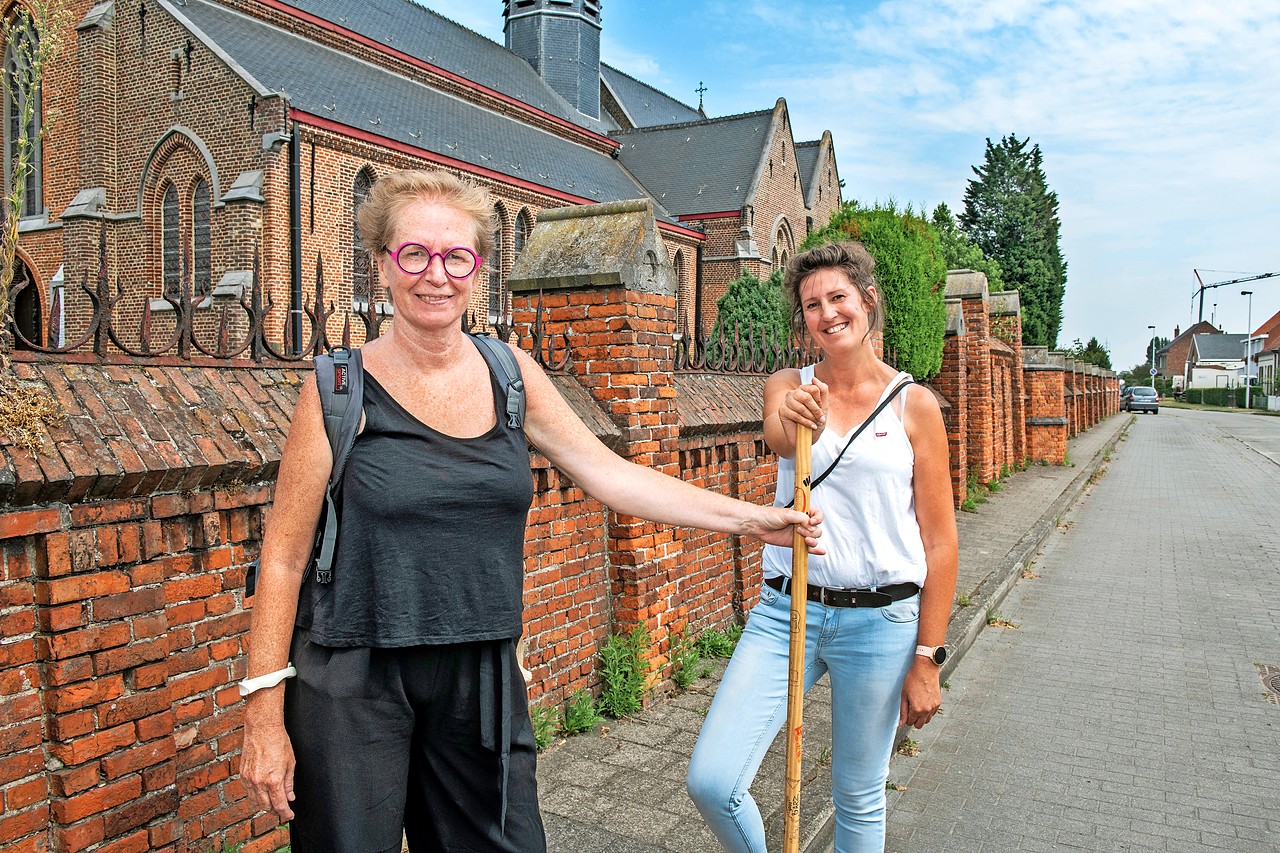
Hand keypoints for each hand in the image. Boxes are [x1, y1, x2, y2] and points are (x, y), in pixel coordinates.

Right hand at [240, 705, 296, 821]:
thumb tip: (290, 797)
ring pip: (255, 801)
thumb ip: (289, 783)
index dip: (285, 813)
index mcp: (273, 780)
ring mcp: (248, 779)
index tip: (290, 815)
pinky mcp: (242, 774)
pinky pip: (248, 792)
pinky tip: (261, 795)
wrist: (262, 728)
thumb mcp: (291, 763)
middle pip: (266, 806)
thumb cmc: (279, 742)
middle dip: (275, 811)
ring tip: (272, 806)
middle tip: (282, 811)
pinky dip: (255, 797)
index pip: (279, 805)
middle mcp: (259, 782)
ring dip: (264, 806)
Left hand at [748, 506, 824, 554]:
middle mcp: (802, 524)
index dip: (818, 518)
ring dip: (812, 540)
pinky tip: (821, 551)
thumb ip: (800, 518)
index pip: (817, 515)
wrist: (758, 525)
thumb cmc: (770, 516)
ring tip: (803, 539)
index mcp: (802, 513)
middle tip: (799, 530)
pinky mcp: (795, 544)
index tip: (812, 521)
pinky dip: (815, 550)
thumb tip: (810, 524)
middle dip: (812, 531)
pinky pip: (808, 548)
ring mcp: (799, 534)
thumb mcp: (786, 514)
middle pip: (817, 529)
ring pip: (814, 539)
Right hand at [779, 378, 828, 430]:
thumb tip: (813, 378)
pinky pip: (795, 415)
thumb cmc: (814, 421)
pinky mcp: (782, 411)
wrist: (805, 438)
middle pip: (807, 397)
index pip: (814, 388)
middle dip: (816, 410)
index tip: (821, 410)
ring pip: (801, 407)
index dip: (820, 401)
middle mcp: (794, 393)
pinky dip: (806, 422)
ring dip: (811, 418)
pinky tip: (810, 426)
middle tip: (820, 418)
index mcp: (804, 389)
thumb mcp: (823, 407)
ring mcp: (786, 401)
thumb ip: (822, 391)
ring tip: (814, 423)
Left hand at [899, 657, 942, 728]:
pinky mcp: (938, 703)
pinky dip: (928, 711)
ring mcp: (934, 707)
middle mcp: (927, 710)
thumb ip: (903, 711)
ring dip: (921, 716)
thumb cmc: (913, 679)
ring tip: (917, 704)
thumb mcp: (904, 695)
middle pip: (919, 725)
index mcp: (917, 709)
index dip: (906, 718)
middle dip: (914, 720)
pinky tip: (923, 701)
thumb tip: (901, 724)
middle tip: (910, 709)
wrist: (925, 669)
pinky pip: (932, 713)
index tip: (906, 710)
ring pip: (927, 720)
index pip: (910, 723)